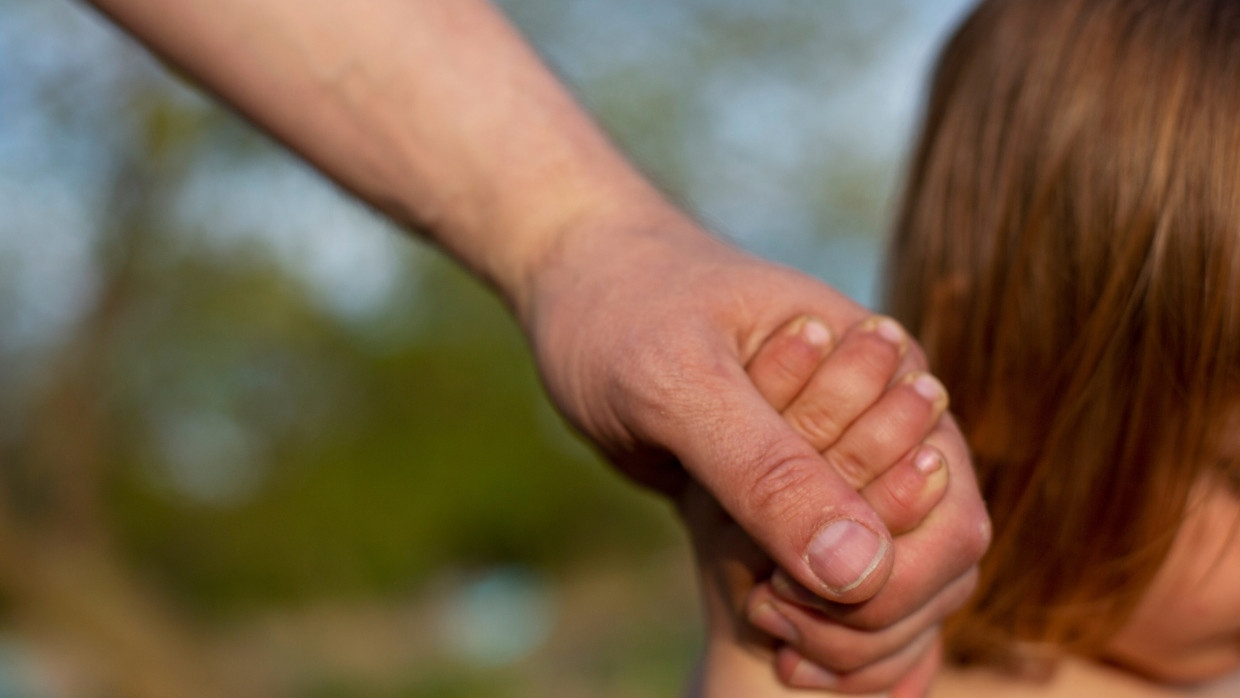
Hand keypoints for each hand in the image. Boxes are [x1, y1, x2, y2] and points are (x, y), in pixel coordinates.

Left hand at [522, 210, 988, 607]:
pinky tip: (766, 632)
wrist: (580, 290)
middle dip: (859, 618)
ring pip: (889, 579)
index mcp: (891, 376)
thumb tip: (861, 573)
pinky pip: (836, 573)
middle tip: (764, 621)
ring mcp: (844, 459)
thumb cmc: (624, 314)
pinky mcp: (797, 490)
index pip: (947, 521)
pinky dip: (816, 617)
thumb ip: (767, 469)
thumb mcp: (682, 385)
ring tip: (762, 625)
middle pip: (932, 563)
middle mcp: (886, 421)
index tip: (771, 595)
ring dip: (841, 630)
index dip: (881, 585)